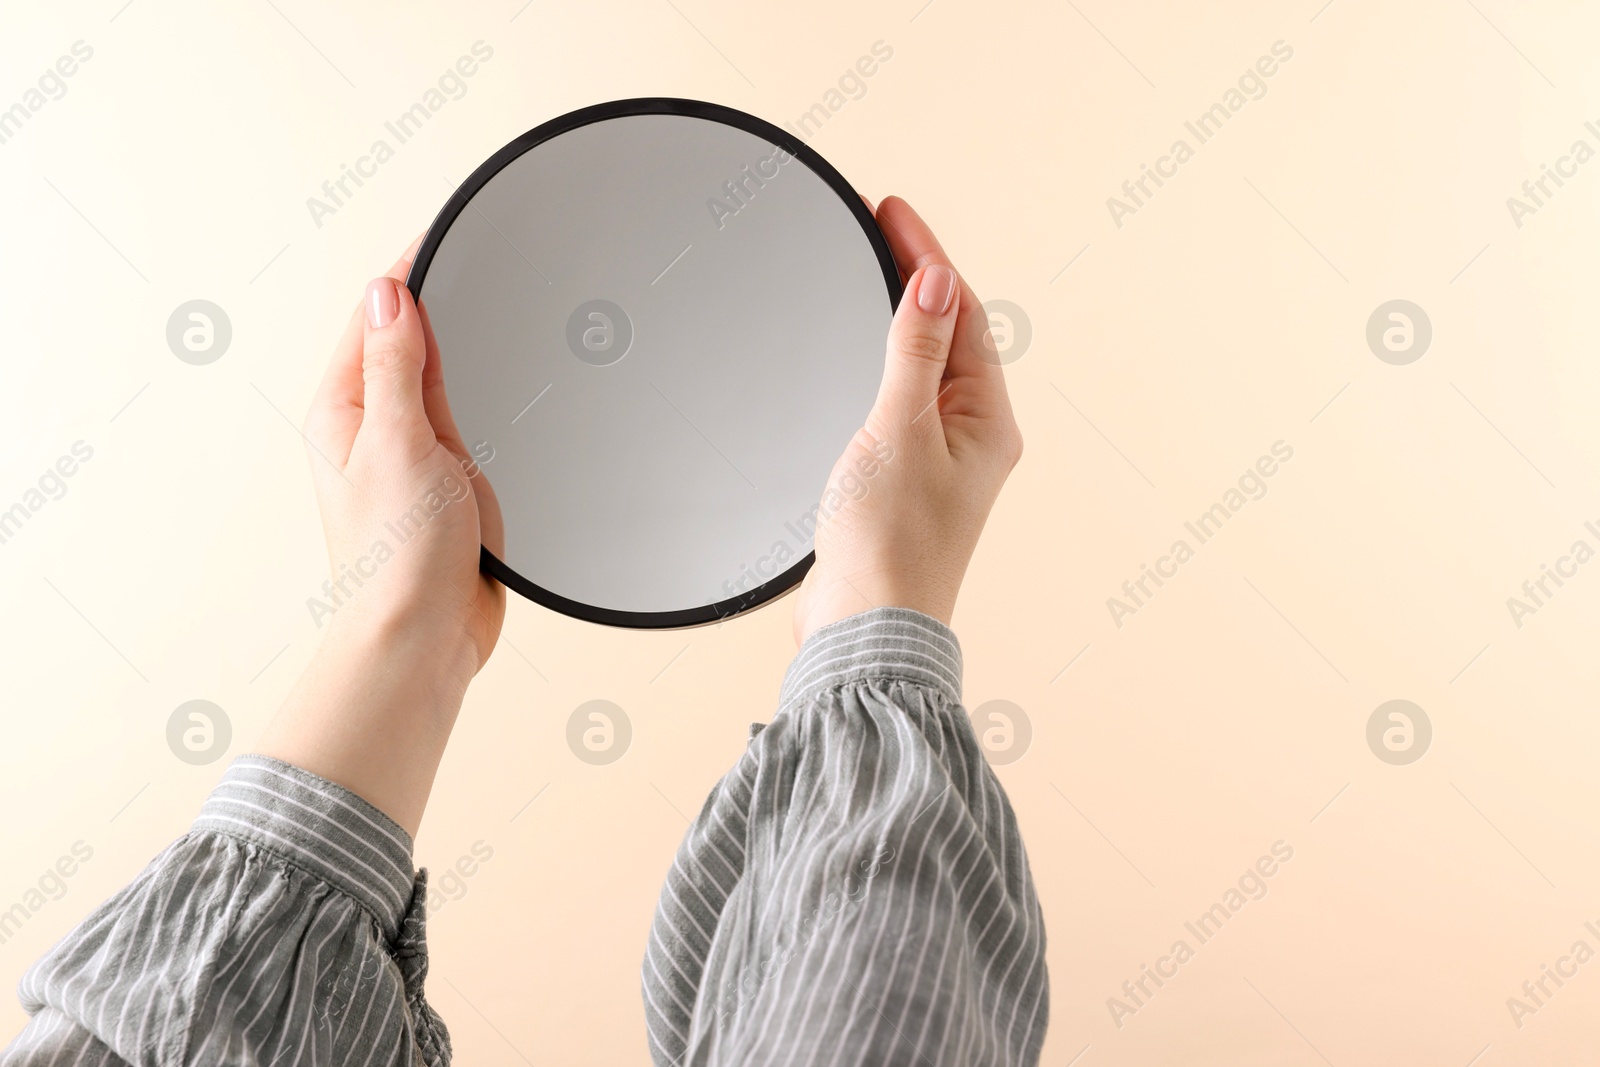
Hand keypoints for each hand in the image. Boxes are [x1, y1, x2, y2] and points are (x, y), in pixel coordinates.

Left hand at [254, 239, 504, 834]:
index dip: (412, 267)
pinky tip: (513, 381)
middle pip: (410, 339)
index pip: (377, 313)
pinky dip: (488, 393)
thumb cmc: (401, 557)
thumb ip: (397, 366)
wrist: (426, 637)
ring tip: (503, 299)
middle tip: (489, 251)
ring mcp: (412, 454)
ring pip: (442, 378)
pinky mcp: (450, 482)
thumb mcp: (399, 443)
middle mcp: (373, 426)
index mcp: (343, 409)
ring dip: (469, 347)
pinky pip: (469, 419)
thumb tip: (388, 289)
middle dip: (445, 300)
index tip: (450, 226)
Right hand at [792, 196, 1022, 644]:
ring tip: (876, 267)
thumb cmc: (888, 547)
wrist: (862, 630)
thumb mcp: (899, 430)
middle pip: (949, 334)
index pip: (964, 314)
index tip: (894, 210)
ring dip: (903, 317)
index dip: (929, 256)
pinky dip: (880, 362)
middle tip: (883, 224)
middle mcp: (971, 438)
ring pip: (923, 367)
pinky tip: (863, 352)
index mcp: (988, 423)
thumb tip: (937, 280)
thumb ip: (916, 351)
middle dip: (919, 276)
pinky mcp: (899, 481)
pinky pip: (897, 401)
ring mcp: (936, 460)